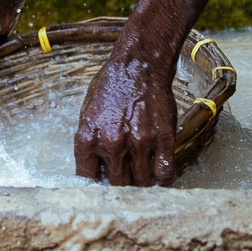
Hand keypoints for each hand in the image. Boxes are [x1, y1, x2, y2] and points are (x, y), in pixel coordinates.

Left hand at [75, 46, 181, 186]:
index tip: (103, 185)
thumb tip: (92, 167)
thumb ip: (88, 141)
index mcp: (88, 138)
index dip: (96, 185)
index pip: (87, 179)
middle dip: (121, 185)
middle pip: (117, 185)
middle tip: (126, 180)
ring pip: (142, 183)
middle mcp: (112, 144)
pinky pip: (165, 173)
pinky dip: (162, 178)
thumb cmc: (112, 85)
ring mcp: (139, 143)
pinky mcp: (162, 139)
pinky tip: (159, 173)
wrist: (139, 65)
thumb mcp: (87, 112)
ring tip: (143, 178)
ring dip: (142, 183)